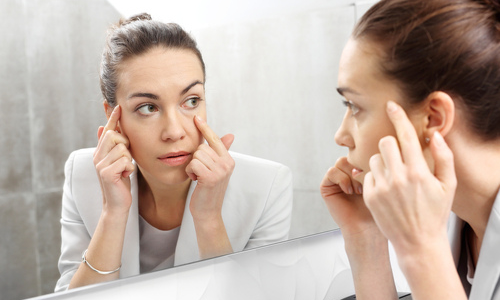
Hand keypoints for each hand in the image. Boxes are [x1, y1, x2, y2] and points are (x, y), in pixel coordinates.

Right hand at [93, 105, 134, 214]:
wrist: (117, 204)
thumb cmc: (120, 182)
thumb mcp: (118, 161)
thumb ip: (113, 146)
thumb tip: (103, 127)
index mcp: (100, 152)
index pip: (107, 130)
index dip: (113, 118)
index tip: (117, 105)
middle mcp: (97, 156)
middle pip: (114, 135)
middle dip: (125, 144)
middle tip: (126, 158)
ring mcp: (100, 165)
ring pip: (122, 148)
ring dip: (129, 159)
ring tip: (125, 170)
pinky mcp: (106, 173)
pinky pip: (125, 161)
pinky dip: (130, 168)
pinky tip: (125, 176)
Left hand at [186, 115, 234, 222]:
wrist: (208, 212)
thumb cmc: (209, 190)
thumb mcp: (216, 169)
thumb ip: (221, 152)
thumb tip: (230, 135)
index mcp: (228, 160)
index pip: (215, 139)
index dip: (205, 128)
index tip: (196, 117)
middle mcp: (227, 164)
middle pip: (202, 148)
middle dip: (196, 159)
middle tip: (200, 172)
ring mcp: (220, 171)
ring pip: (196, 155)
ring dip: (192, 167)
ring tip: (199, 177)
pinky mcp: (210, 177)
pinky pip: (193, 164)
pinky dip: (190, 172)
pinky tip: (196, 181)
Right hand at [320, 157, 378, 237]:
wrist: (367, 227)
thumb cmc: (379, 207)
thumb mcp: (383, 181)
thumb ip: (377, 163)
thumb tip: (377, 146)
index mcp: (361, 169)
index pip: (362, 152)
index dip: (369, 160)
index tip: (377, 175)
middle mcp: (348, 172)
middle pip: (351, 155)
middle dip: (360, 167)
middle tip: (368, 182)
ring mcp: (336, 179)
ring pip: (341, 162)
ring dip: (351, 174)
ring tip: (359, 189)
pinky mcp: (326, 186)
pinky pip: (331, 171)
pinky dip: (341, 179)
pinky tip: (349, 191)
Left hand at [363, 101, 456, 252]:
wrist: (417, 242)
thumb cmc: (434, 213)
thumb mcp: (447, 185)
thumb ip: (444, 157)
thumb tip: (435, 135)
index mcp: (418, 172)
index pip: (406, 136)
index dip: (398, 117)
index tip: (391, 105)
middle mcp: (398, 178)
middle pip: (385, 143)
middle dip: (391, 144)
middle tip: (398, 156)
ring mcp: (382, 188)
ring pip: (374, 158)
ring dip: (383, 161)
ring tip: (394, 177)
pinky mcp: (370, 196)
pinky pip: (368, 174)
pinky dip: (375, 177)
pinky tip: (386, 189)